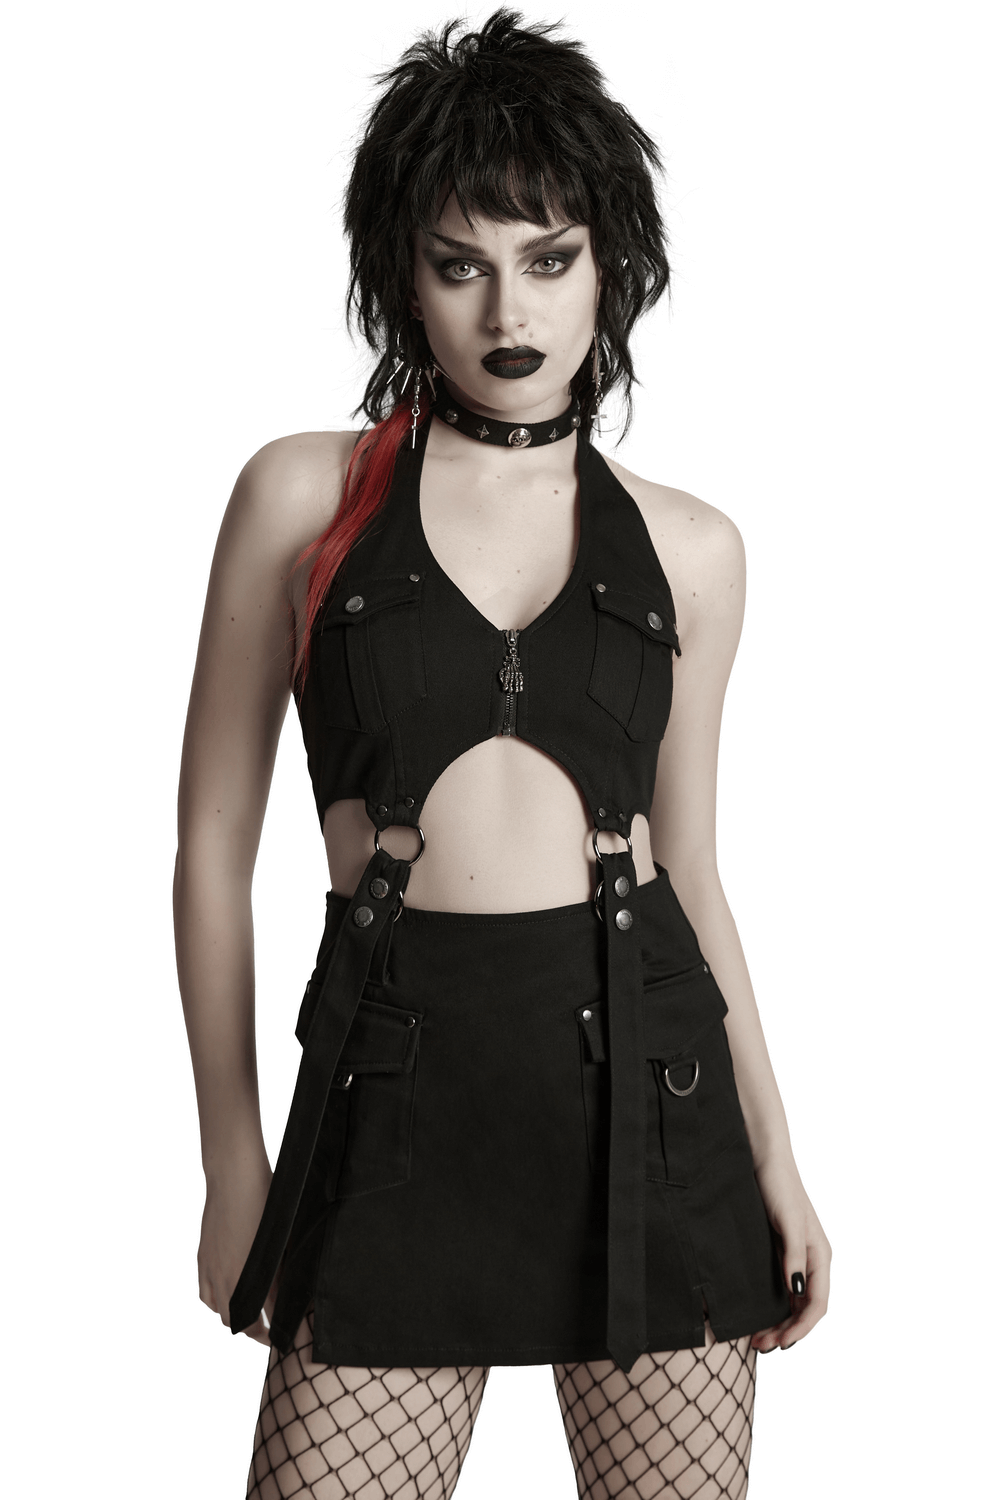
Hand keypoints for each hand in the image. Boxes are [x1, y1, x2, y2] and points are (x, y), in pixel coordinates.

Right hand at [198, 1156, 277, 1346]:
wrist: (233, 1176)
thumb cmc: (264, 1200)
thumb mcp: (281, 1239)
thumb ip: (282, 1272)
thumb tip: (290, 1294)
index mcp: (251, 1276)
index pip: (262, 1320)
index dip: (273, 1334)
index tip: (283, 1340)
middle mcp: (227, 1278)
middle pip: (238, 1323)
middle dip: (254, 1332)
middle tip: (269, 1331)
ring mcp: (211, 1269)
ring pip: (219, 1311)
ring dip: (234, 1318)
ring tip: (249, 1315)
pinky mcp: (203, 1258)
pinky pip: (206, 1294)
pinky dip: (216, 1302)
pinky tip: (226, 1296)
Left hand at [749, 1155, 830, 1352]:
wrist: (763, 1158)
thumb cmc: (779, 1186)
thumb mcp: (789, 1222)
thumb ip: (793, 1255)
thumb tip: (796, 1289)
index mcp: (820, 1255)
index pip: (817, 1304)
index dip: (802, 1328)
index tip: (781, 1344)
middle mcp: (811, 1260)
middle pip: (805, 1308)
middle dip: (787, 1331)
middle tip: (761, 1346)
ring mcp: (795, 1257)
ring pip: (792, 1301)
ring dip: (779, 1322)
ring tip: (757, 1338)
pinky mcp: (779, 1251)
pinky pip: (780, 1288)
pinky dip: (772, 1306)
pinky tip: (757, 1314)